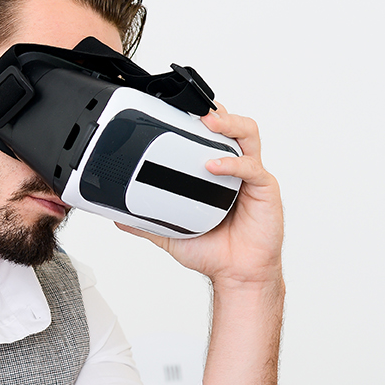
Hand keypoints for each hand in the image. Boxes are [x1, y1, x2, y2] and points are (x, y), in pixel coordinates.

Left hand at [119, 105, 282, 289]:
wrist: (237, 275)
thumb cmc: (215, 250)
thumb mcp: (171, 233)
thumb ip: (147, 222)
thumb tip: (119, 216)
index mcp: (218, 172)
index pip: (211, 134)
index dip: (198, 118)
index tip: (177, 109)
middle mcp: (237, 168)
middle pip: (233, 125)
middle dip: (216, 112)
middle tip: (194, 110)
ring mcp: (252, 177)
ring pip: (248, 135)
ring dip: (230, 124)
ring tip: (209, 122)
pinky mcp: (265, 190)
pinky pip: (252, 168)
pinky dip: (233, 163)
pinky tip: (214, 166)